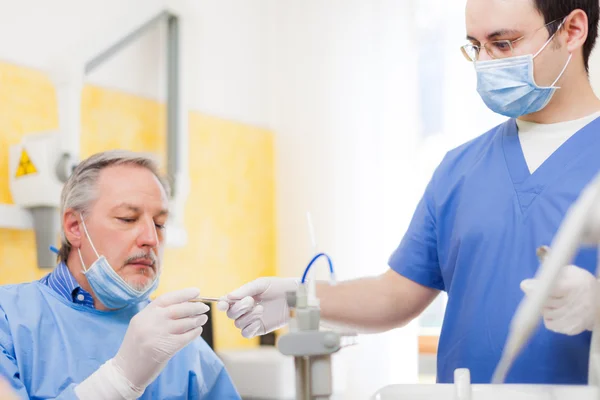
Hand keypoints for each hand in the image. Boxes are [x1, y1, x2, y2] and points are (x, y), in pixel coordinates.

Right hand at [75, 287, 208, 398]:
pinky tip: (197, 330)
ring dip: (197, 320)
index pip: (167, 298)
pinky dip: (194, 333)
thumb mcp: (141, 324)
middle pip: (179, 309)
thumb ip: (157, 314)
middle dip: (195, 307)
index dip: (184, 294)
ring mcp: (158, 335)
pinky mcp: (166, 349)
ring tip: (203, 318)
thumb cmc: (136, 346)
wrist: (126, 371)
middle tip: (204, 307)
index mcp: (144, 314)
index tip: (197, 292)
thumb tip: (184, 303)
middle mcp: (151, 322)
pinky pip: (186, 337)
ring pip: (184, 323)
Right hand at [217, 277, 297, 337]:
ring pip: (238, 323)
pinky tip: (259, 321)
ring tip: (261, 308)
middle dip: (239, 308)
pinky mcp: (259, 329)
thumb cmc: (278, 287)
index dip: (222, 304)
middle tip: (251, 301)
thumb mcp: (261, 284)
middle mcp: (244, 309)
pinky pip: (246, 333)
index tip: (223, 304)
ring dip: (248, 316)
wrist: (293, 297)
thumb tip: (229, 297)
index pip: (226, 302)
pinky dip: (250, 327)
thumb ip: (245, 290)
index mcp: (242, 297)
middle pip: (230, 314)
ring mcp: (251, 320)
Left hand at [520, 265, 598, 335]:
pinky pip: (549, 324)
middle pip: (543, 302)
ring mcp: (571, 318)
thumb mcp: (571, 272)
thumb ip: (553, 272)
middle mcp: (572, 304)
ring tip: (551, 301)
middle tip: (536, 291)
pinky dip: (548, 318)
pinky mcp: (571, 328)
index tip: (525, 285)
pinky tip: (555, 311)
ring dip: (543, 307)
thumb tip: (535, 278)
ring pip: (544, 313)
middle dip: (536, 296)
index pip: (548, 289)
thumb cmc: (581, 283)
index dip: (533, 288)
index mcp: (571, 287)